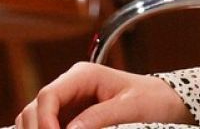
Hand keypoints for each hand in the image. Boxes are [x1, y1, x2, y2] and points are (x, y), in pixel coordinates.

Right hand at [15, 63, 191, 128]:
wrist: (165, 102)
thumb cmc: (151, 99)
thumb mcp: (130, 108)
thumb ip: (100, 117)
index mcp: (83, 75)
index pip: (49, 94)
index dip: (44, 119)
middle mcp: (70, 86)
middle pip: (35, 107)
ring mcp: (69, 102)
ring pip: (35, 117)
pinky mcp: (71, 118)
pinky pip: (48, 126)